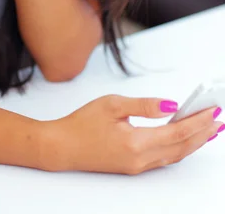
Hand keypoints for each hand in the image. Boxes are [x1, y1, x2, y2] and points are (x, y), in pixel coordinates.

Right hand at [41, 95, 222, 173]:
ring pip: (175, 155)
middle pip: (181, 147)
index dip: (197, 121)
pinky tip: (185, 140)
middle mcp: (140, 159)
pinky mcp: (133, 167)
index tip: (212, 110)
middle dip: (202, 133)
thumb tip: (171, 105)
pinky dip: (180, 148)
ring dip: (194, 143)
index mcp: (136, 142)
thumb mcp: (112, 104)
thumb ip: (144, 105)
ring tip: (209, 130)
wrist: (62, 146)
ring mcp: (137, 166)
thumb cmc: (82, 123)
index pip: (177, 131)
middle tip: (218, 118)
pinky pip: (164, 159)